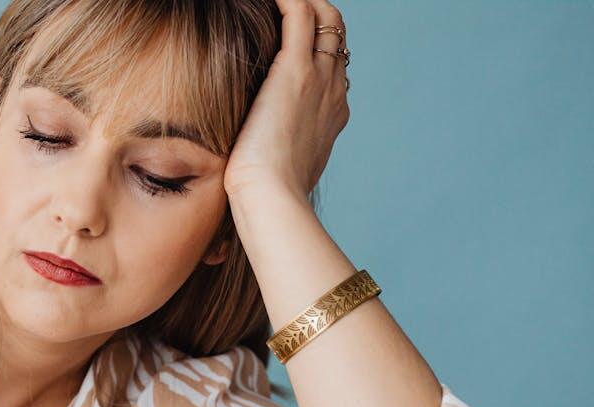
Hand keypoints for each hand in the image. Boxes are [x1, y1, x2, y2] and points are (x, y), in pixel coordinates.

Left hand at [222, 0, 350, 199]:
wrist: (273, 197)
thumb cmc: (269, 194)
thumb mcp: (283, 170)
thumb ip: (279, 153)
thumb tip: (258, 159)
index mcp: (333, 113)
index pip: (334, 66)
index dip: (320, 47)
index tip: (296, 41)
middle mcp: (334, 90)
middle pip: (337, 35)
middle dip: (318, 16)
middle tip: (289, 9)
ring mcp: (319, 78)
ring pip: (327, 18)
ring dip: (305, 2)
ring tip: (280, 1)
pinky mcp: (294, 71)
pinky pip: (299, 15)